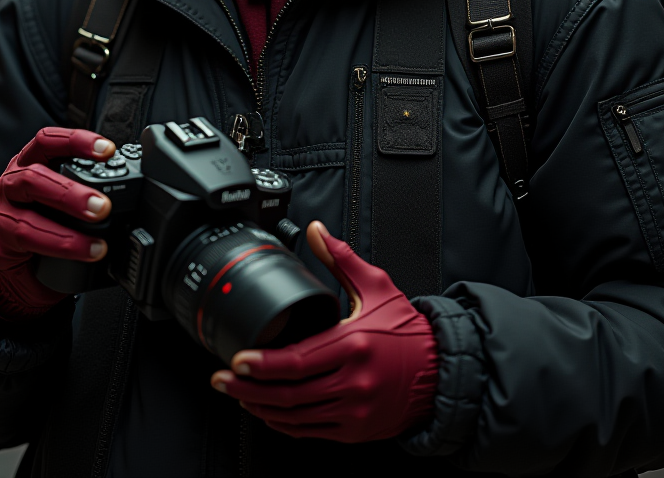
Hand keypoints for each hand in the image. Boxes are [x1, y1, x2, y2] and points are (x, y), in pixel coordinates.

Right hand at [0, 127, 115, 321]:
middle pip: (35, 177)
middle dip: (72, 192)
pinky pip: (27, 243)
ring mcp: (2, 213)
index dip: (76, 142)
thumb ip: (90, 187)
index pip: (48, 141)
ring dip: (64, 232)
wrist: (18, 266)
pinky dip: (60, 247)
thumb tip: (135, 188)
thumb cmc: (48, 220)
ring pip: (27, 215)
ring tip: (96, 241)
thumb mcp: (68, 198)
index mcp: (30, 163)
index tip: (107, 150)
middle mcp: (12, 183)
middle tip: (104, 206)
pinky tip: (84, 252)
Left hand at [210, 221, 437, 441]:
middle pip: (289, 394)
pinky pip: (311, 432)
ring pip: (296, 417)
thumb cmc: (407, 330)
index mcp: (354, 345)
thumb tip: (316, 231)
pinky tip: (268, 411)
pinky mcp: (356, 431)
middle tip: (222, 379)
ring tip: (238, 393)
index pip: (298, 361)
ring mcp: (355, 411)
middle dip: (249, 388)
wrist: (440, 372)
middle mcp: (354, 383)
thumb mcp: (376, 286)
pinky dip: (285, 424)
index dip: (263, 364)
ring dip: (262, 407)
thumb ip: (340, 259)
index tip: (238, 360)